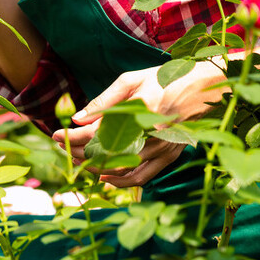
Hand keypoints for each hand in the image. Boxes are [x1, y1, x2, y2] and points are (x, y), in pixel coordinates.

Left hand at [50, 61, 223, 187]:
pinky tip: (105, 175)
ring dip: (96, 168)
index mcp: (140, 109)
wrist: (204, 87)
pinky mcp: (170, 157)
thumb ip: (103, 100)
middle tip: (64, 147)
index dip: (73, 137)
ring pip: (122, 170)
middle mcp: (152, 133)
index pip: (97, 132)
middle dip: (80, 153)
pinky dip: (120, 181)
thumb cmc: (165, 78)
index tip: (56, 135)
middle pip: (106, 154)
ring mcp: (163, 148)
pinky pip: (141, 177)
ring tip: (80, 160)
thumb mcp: (132, 80)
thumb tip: (77, 119)